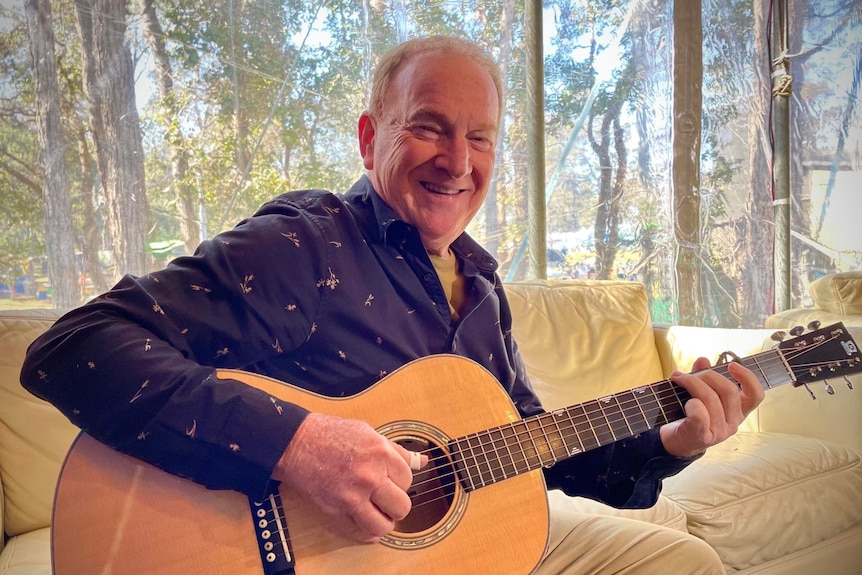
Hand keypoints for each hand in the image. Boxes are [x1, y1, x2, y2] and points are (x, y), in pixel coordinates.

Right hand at [273, 412, 425, 542]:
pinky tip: (367, 524)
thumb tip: (423, 460)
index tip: (391, 480)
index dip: (400, 481)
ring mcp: (352, 496)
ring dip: (384, 521)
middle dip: (396, 503)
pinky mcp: (335, 510)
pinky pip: (361, 532)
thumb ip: (396, 451)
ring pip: (384, 525)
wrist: (296, 443)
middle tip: (386, 498)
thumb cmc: (331, 434)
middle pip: (402, 505)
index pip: (408, 480)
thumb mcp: (369, 433)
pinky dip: (368, 533)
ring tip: (378, 512)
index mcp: (380, 453)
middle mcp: (369, 476)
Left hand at [659, 357, 764, 457]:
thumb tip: (703, 360)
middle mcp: (733, 422)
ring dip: (692, 383)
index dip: (748, 377)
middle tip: (688, 375)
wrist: (675, 441)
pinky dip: (692, 403)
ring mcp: (720, 431)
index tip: (732, 365)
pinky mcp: (703, 436)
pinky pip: (700, 414)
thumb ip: (702, 376)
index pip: (756, 394)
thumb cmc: (688, 414)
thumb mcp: (698, 392)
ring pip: (711, 398)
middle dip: (707, 375)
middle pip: (729, 390)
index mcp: (737, 411)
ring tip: (678, 380)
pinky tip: (685, 402)